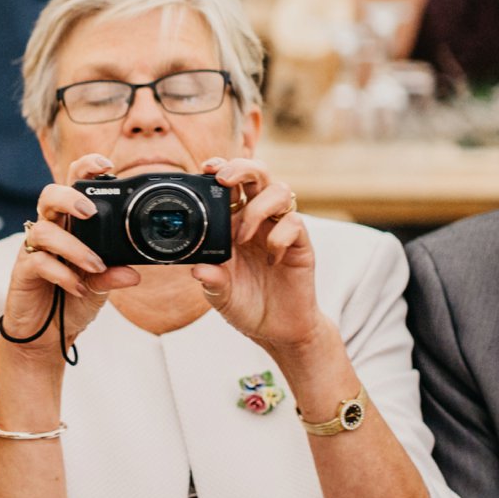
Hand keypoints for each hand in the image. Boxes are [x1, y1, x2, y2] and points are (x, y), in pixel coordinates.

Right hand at [1, 154, 140, 363]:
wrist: (46, 334)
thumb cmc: (71, 300)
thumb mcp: (100, 286)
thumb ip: (112, 275)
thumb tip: (133, 272)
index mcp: (72, 225)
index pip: (74, 186)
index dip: (85, 169)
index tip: (107, 166)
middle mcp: (51, 230)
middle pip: (49, 195)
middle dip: (69, 197)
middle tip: (89, 212)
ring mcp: (34, 250)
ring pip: (44, 231)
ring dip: (73, 247)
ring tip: (95, 266)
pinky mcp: (22, 270)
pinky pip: (38, 262)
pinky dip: (62, 273)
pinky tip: (78, 287)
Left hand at [188, 157, 329, 369]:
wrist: (278, 330)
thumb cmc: (246, 305)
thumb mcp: (219, 295)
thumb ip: (211, 281)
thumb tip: (197, 270)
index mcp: (233, 224)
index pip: (230, 185)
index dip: (220, 168)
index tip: (205, 168)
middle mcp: (258, 220)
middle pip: (258, 175)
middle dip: (242, 168)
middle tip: (224, 180)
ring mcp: (280, 230)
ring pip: (280, 190)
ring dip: (258, 207)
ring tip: (243, 236)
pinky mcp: (301, 244)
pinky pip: (295, 223)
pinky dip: (280, 235)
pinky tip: (270, 257)